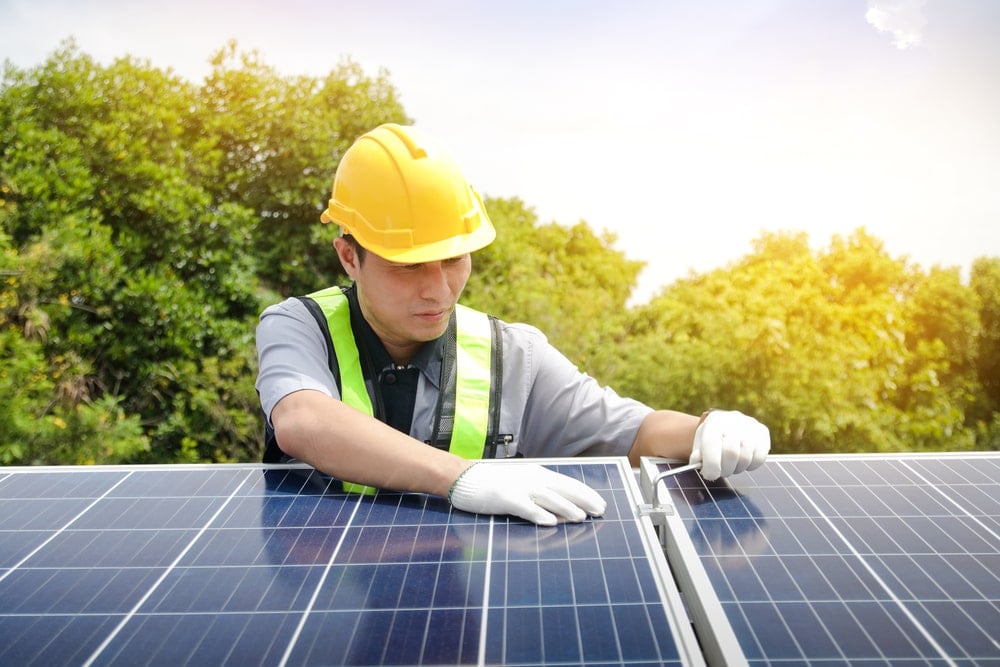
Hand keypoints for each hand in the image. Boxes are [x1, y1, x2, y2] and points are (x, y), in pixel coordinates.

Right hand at [449, 462, 606, 525]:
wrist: (464, 477)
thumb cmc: (493, 482)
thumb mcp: (521, 481)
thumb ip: (540, 492)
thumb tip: (560, 510)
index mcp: (537, 474)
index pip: (568, 483)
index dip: (586, 493)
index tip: (601, 503)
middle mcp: (532, 479)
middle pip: (563, 489)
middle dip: (584, 500)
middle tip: (600, 511)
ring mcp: (519, 488)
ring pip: (548, 498)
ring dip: (566, 507)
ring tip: (581, 517)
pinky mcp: (505, 498)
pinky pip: (525, 507)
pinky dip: (538, 514)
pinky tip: (549, 522)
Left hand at [690, 410, 769, 480]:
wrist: (725, 423)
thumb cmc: (711, 438)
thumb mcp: (699, 444)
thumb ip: (697, 457)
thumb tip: (703, 467)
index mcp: (714, 423)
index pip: (712, 445)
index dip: (711, 466)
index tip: (710, 475)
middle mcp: (733, 420)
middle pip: (731, 453)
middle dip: (725, 469)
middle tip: (722, 472)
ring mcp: (750, 425)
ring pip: (746, 458)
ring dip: (737, 468)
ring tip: (731, 464)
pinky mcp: (763, 432)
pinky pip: (759, 458)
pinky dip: (751, 465)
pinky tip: (743, 460)